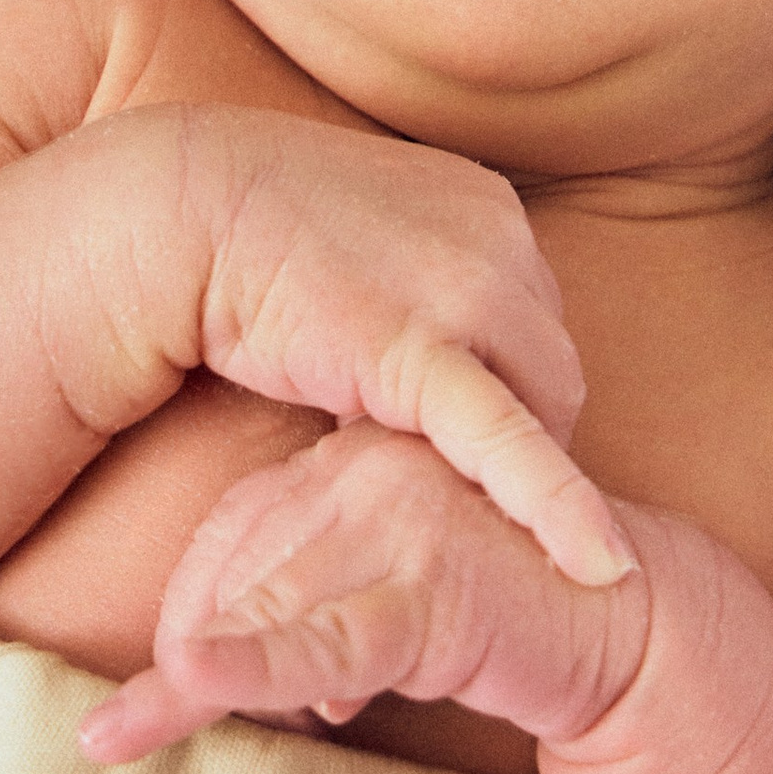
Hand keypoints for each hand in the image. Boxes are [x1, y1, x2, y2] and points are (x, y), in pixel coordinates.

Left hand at [78, 420, 649, 761]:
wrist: (623, 625)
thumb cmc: (491, 615)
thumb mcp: (375, 606)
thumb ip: (303, 614)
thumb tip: (209, 679)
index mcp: (342, 462)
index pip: (227, 534)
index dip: (188, 616)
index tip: (173, 690)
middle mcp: (363, 470)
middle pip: (233, 568)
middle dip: (182, 658)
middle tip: (129, 734)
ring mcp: (401, 516)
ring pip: (268, 606)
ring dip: (189, 682)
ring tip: (113, 735)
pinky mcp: (438, 580)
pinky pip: (331, 637)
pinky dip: (258, 670)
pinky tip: (193, 687)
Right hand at [175, 112, 633, 587]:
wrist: (173, 212)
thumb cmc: (241, 233)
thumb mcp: (358, 242)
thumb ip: (408, 288)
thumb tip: (415, 352)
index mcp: (484, 206)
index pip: (529, 317)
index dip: (502, 382)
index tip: (466, 434)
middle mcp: (497, 240)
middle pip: (546, 364)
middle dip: (520, 430)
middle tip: (466, 494)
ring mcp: (468, 290)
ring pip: (542, 408)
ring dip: (513, 471)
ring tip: (476, 526)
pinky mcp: (422, 353)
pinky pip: (508, 442)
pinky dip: (557, 504)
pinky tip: (599, 567)